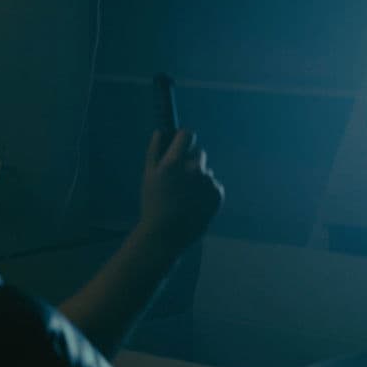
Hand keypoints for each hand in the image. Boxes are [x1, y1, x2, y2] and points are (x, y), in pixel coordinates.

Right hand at [139, 129, 223, 251]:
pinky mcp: (218, 193)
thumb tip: (160, 131)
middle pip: (199, 153)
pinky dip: (207, 191)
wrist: (167, 235)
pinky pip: (213, 184)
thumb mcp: (148, 176)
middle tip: (180, 178)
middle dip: (191, 160)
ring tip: (186, 197)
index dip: (184, 138)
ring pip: (206, 171)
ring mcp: (207, 182)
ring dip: (199, 178)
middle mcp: (193, 169)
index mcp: (174, 162)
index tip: (181, 144)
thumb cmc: (153, 204)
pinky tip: (195, 203)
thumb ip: (154, 151)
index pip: (187, 135)